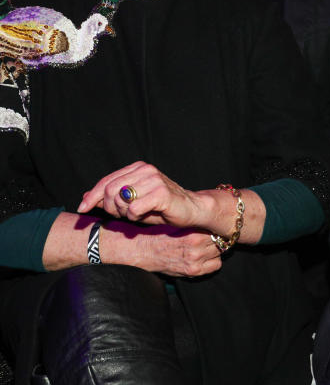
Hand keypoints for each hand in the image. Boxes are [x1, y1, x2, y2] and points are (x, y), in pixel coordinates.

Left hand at [78, 161, 210, 228]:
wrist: (191, 210)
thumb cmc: (162, 207)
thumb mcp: (132, 202)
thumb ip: (111, 198)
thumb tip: (85, 197)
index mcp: (138, 168)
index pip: (106, 181)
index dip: (92, 196)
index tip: (82, 209)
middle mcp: (146, 169)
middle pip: (110, 190)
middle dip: (111, 208)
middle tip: (121, 216)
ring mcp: (154, 179)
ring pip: (121, 199)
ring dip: (124, 213)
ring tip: (136, 215)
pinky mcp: (161, 193)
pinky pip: (134, 208)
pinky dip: (135, 216)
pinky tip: (144, 215)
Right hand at [105, 222, 221, 276]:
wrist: (142, 250)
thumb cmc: (157, 234)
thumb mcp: (176, 222)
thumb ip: (193, 222)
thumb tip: (209, 217)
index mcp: (193, 230)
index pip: (217, 228)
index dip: (214, 227)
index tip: (212, 227)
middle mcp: (197, 245)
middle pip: (221, 240)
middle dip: (216, 238)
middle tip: (208, 237)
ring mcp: (196, 259)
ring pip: (219, 252)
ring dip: (213, 250)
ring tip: (204, 247)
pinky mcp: (193, 271)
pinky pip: (215, 265)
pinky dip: (212, 262)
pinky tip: (203, 258)